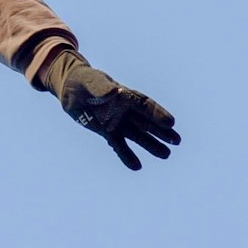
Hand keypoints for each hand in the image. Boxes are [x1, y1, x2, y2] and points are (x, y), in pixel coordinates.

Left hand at [43, 49, 179, 169]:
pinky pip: (119, 145)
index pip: (144, 106)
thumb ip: (101, 87)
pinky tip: (136, 166)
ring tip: (166, 155)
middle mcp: (125, 110)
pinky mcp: (108, 132)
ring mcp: (117, 121)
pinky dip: (126, 155)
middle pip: (147, 122)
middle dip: (162, 131)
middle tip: (177, 141)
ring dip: (151, 145)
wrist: (70, 89)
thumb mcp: (90, 81)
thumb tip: (114, 92)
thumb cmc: (83, 80)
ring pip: (138, 135)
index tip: (171, 123)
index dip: (158, 114)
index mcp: (124, 95)